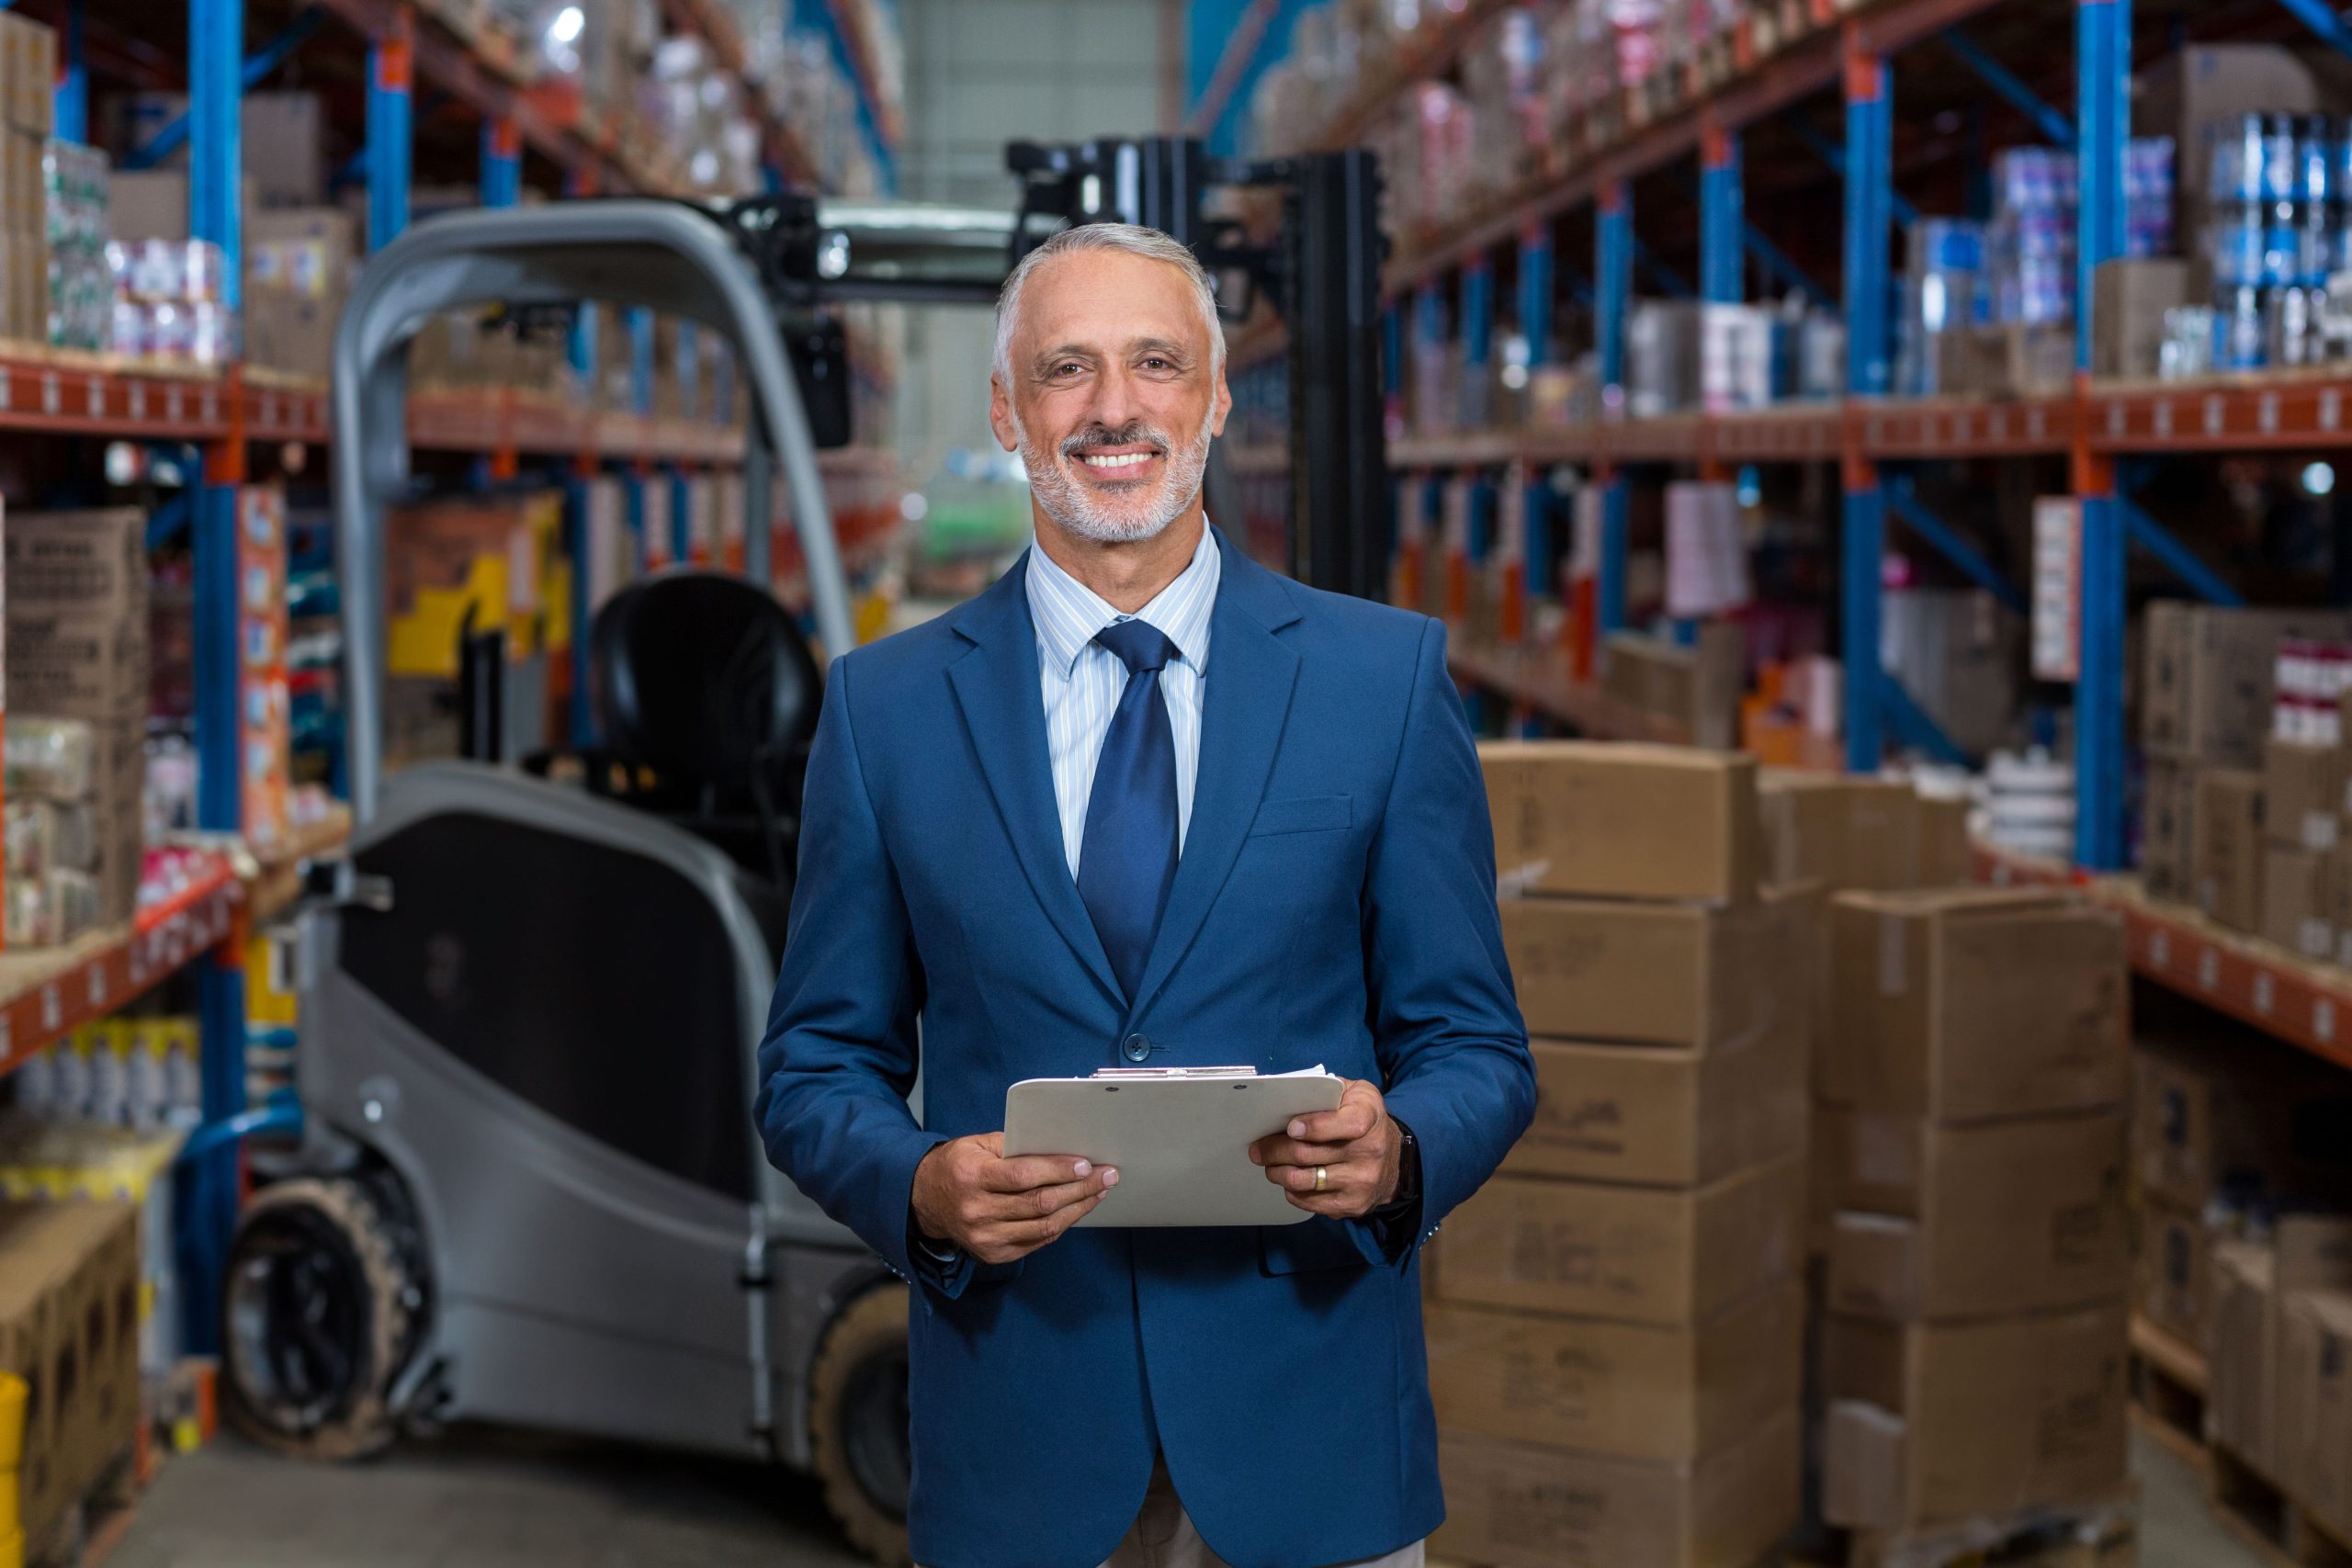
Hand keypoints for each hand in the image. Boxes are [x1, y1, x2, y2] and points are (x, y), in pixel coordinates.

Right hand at [911, 1133, 1116, 1265]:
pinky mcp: (994, 1254)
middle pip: (1040, 1203)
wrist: (926, 1201)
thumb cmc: (959, 1165)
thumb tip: (1061, 1148)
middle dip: (1080, 1189)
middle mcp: (977, 1212)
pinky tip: (1076, 1209)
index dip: (1058, 1171)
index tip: (1086, 1165)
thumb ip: (1015, 1145)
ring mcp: (986, 1238)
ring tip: (1099, 1193)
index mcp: (972, 1178)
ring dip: (1078, 1209)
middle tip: (1107, 1176)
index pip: (1023, 1176)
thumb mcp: (978, 1144)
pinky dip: (1061, 1225)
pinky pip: (1038, 1240)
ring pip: (1044, 1226)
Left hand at [1248, 1079, 1400, 1219]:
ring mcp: (1361, 1182)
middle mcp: (1369, 1152)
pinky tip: (1289, 1179)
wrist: (1394, 1160)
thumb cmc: (1365, 1119)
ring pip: (1302, 1180)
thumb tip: (1288, 1099)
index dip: (1313, 1126)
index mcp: (1368, 1117)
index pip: (1343, 1124)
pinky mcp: (1352, 1205)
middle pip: (1307, 1154)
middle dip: (1274, 1150)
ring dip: (1277, 1172)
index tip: (1290, 1127)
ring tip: (1269, 1164)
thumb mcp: (1357, 1094)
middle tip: (1257, 1149)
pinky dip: (1291, 1190)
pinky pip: (1308, 1202)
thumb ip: (1327, 1092)